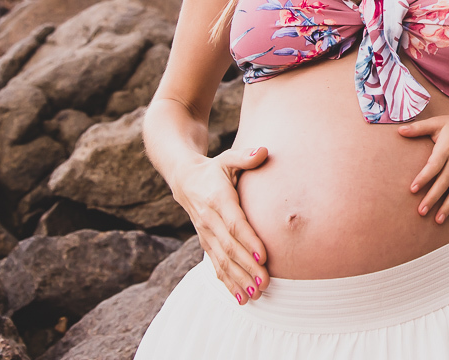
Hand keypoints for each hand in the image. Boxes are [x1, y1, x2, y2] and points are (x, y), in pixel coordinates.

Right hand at [171, 145, 270, 305]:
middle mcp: (209, 220)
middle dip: (247, 268)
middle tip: (265, 283)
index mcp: (218, 200)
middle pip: (229, 248)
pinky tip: (240, 298)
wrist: (183, 179)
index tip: (263, 256)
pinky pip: (215, 266)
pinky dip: (227, 283)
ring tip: (255, 295)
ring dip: (238, 280)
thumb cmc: (213, 169)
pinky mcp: (205, 243)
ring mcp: (206, 234)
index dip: (248, 241)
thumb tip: (262, 151)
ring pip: (221, 261)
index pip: (234, 224)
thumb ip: (244, 157)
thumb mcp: (226, 159)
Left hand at [398, 112, 448, 223]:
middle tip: (421, 212)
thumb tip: (399, 131)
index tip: (412, 190)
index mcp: (446, 149)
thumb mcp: (436, 123)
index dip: (423, 178)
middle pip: (444, 182)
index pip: (434, 166)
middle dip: (433, 198)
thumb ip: (418, 128)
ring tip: (438, 220)